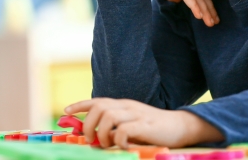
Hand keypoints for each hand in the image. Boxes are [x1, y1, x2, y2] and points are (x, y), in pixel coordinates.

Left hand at [64, 98, 223, 148]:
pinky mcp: (145, 126)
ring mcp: (136, 115)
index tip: (66, 111)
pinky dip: (118, 139)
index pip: (97, 100)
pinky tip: (122, 146)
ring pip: (108, 116)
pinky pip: (124, 130)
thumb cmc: (154, 129)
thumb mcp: (132, 123)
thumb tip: (95, 135)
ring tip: (106, 144)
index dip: (80, 105)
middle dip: (88, 124)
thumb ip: (116, 126)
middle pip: (99, 107)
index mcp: (123, 105)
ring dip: (101, 133)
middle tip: (90, 140)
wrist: (181, 126)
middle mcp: (127, 106)